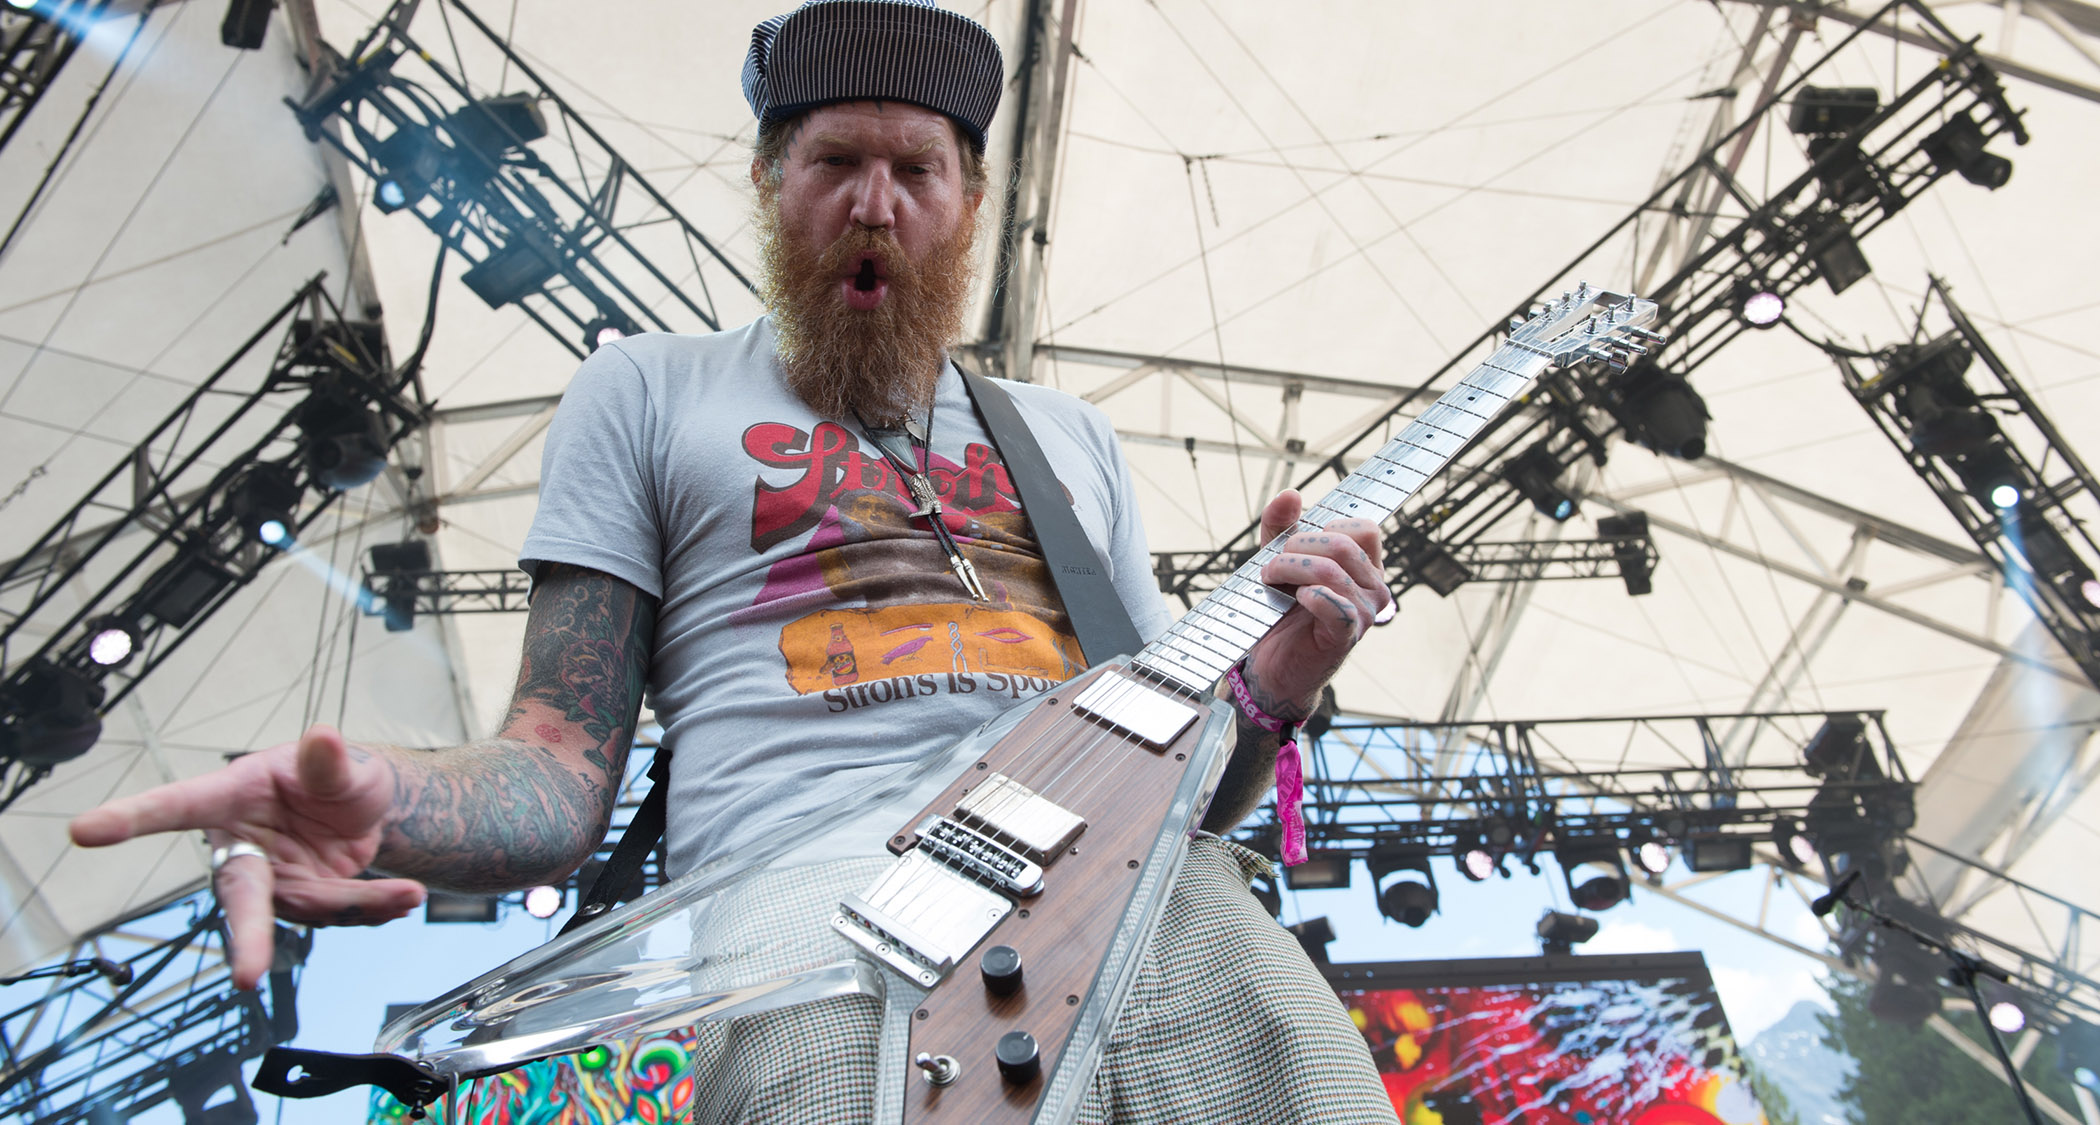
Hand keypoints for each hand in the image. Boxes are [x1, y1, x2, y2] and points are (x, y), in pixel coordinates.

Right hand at [68, 725, 424, 989]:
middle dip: (247, 938)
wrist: (372, 809)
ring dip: (355, 909)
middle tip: (247, 978)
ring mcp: (269, 881)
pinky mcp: (299, 902)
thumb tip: (323, 737)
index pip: (177, 806)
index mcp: (234, 796)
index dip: (131, 818)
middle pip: (238, 897)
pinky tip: (400, 901)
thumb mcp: (343, 765)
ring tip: (405, 897)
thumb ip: (330, 762)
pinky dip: (370, 912)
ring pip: (302, 912)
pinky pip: (330, 918)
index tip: (85, 829)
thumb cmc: (339, 776)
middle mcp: (242, 846)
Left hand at [1241, 489, 1390, 717]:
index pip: (1365, 529)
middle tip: (1272, 564)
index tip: (1296, 544)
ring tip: (1270, 579)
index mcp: (1366, 567)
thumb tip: (1290, 494)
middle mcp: (1374, 588)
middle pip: (1343, 545)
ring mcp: (1365, 613)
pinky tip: (1296, 600)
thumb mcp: (1278, 561)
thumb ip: (1281, 528)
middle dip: (1298, 546)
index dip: (1327, 528)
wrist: (1273, 665)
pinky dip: (1311, 596)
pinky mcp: (1346, 636)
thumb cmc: (1281, 613)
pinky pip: (1335, 605)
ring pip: (1332, 571)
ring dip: (1291, 569)